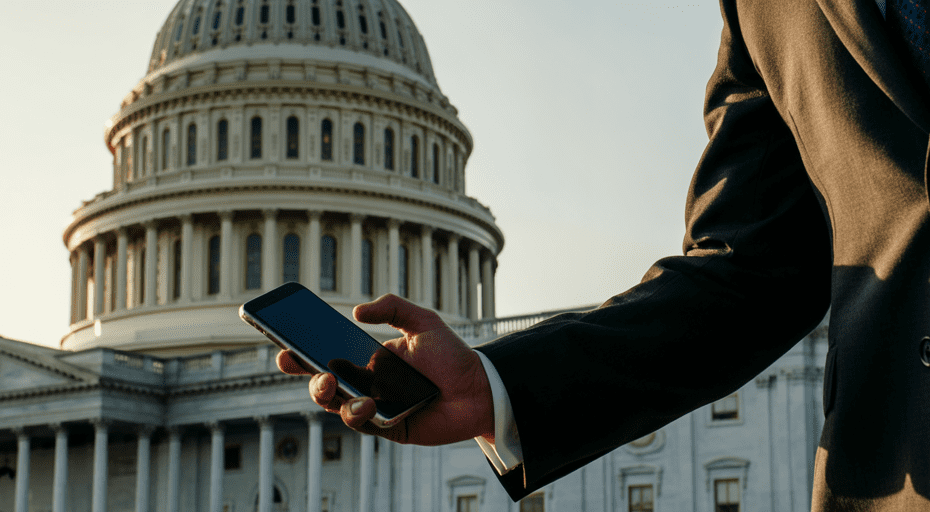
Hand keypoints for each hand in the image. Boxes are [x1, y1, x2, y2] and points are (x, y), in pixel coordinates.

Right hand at [276, 294, 494, 445]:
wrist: (479, 390)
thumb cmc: (452, 357)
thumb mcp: (423, 321)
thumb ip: (393, 306)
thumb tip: (356, 310)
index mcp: (367, 360)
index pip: (328, 356)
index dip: (302, 353)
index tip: (283, 344)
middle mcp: (367, 385)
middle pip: (324, 384)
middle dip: (305, 374)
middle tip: (296, 362)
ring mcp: (375, 408)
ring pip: (336, 406)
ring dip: (326, 395)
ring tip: (332, 382)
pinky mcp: (388, 428)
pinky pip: (362, 425)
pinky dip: (357, 414)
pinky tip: (367, 403)